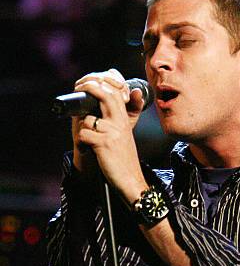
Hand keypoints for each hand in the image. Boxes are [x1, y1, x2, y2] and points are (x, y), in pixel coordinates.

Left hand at [72, 68, 147, 202]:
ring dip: (82, 129)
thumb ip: (127, 115)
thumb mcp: (126, 134)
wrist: (131, 181)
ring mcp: (112, 132)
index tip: (88, 84)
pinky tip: (87, 150)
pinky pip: (83, 135)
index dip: (101, 84)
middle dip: (88, 88)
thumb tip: (135, 93)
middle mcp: (119, 123)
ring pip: (88, 119)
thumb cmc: (125, 160)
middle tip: (78, 89)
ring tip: (87, 141)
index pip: (115, 92)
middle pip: (104, 94)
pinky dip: (81, 143)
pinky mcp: (103, 144)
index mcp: (124, 119)